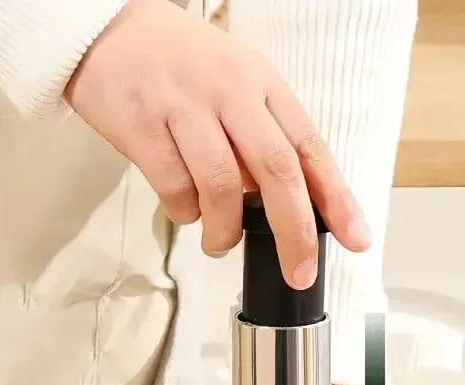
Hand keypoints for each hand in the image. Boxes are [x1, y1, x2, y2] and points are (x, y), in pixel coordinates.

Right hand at [65, 0, 370, 288]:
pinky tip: (185, 210)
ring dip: (226, 231)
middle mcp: (230, 91)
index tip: (356, 238)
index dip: (336, 199)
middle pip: (276, 170)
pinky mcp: (144, 125)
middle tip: (299, 272)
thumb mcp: (236, 84)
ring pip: (222, 187)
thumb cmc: (181, 66)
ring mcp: (185, 106)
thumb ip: (263, 137)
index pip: (309, 148)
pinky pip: (175, 189)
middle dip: (293, 232)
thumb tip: (285, 205)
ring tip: (220, 243)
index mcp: (263, 84)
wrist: (108, 31)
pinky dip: (184, 213)